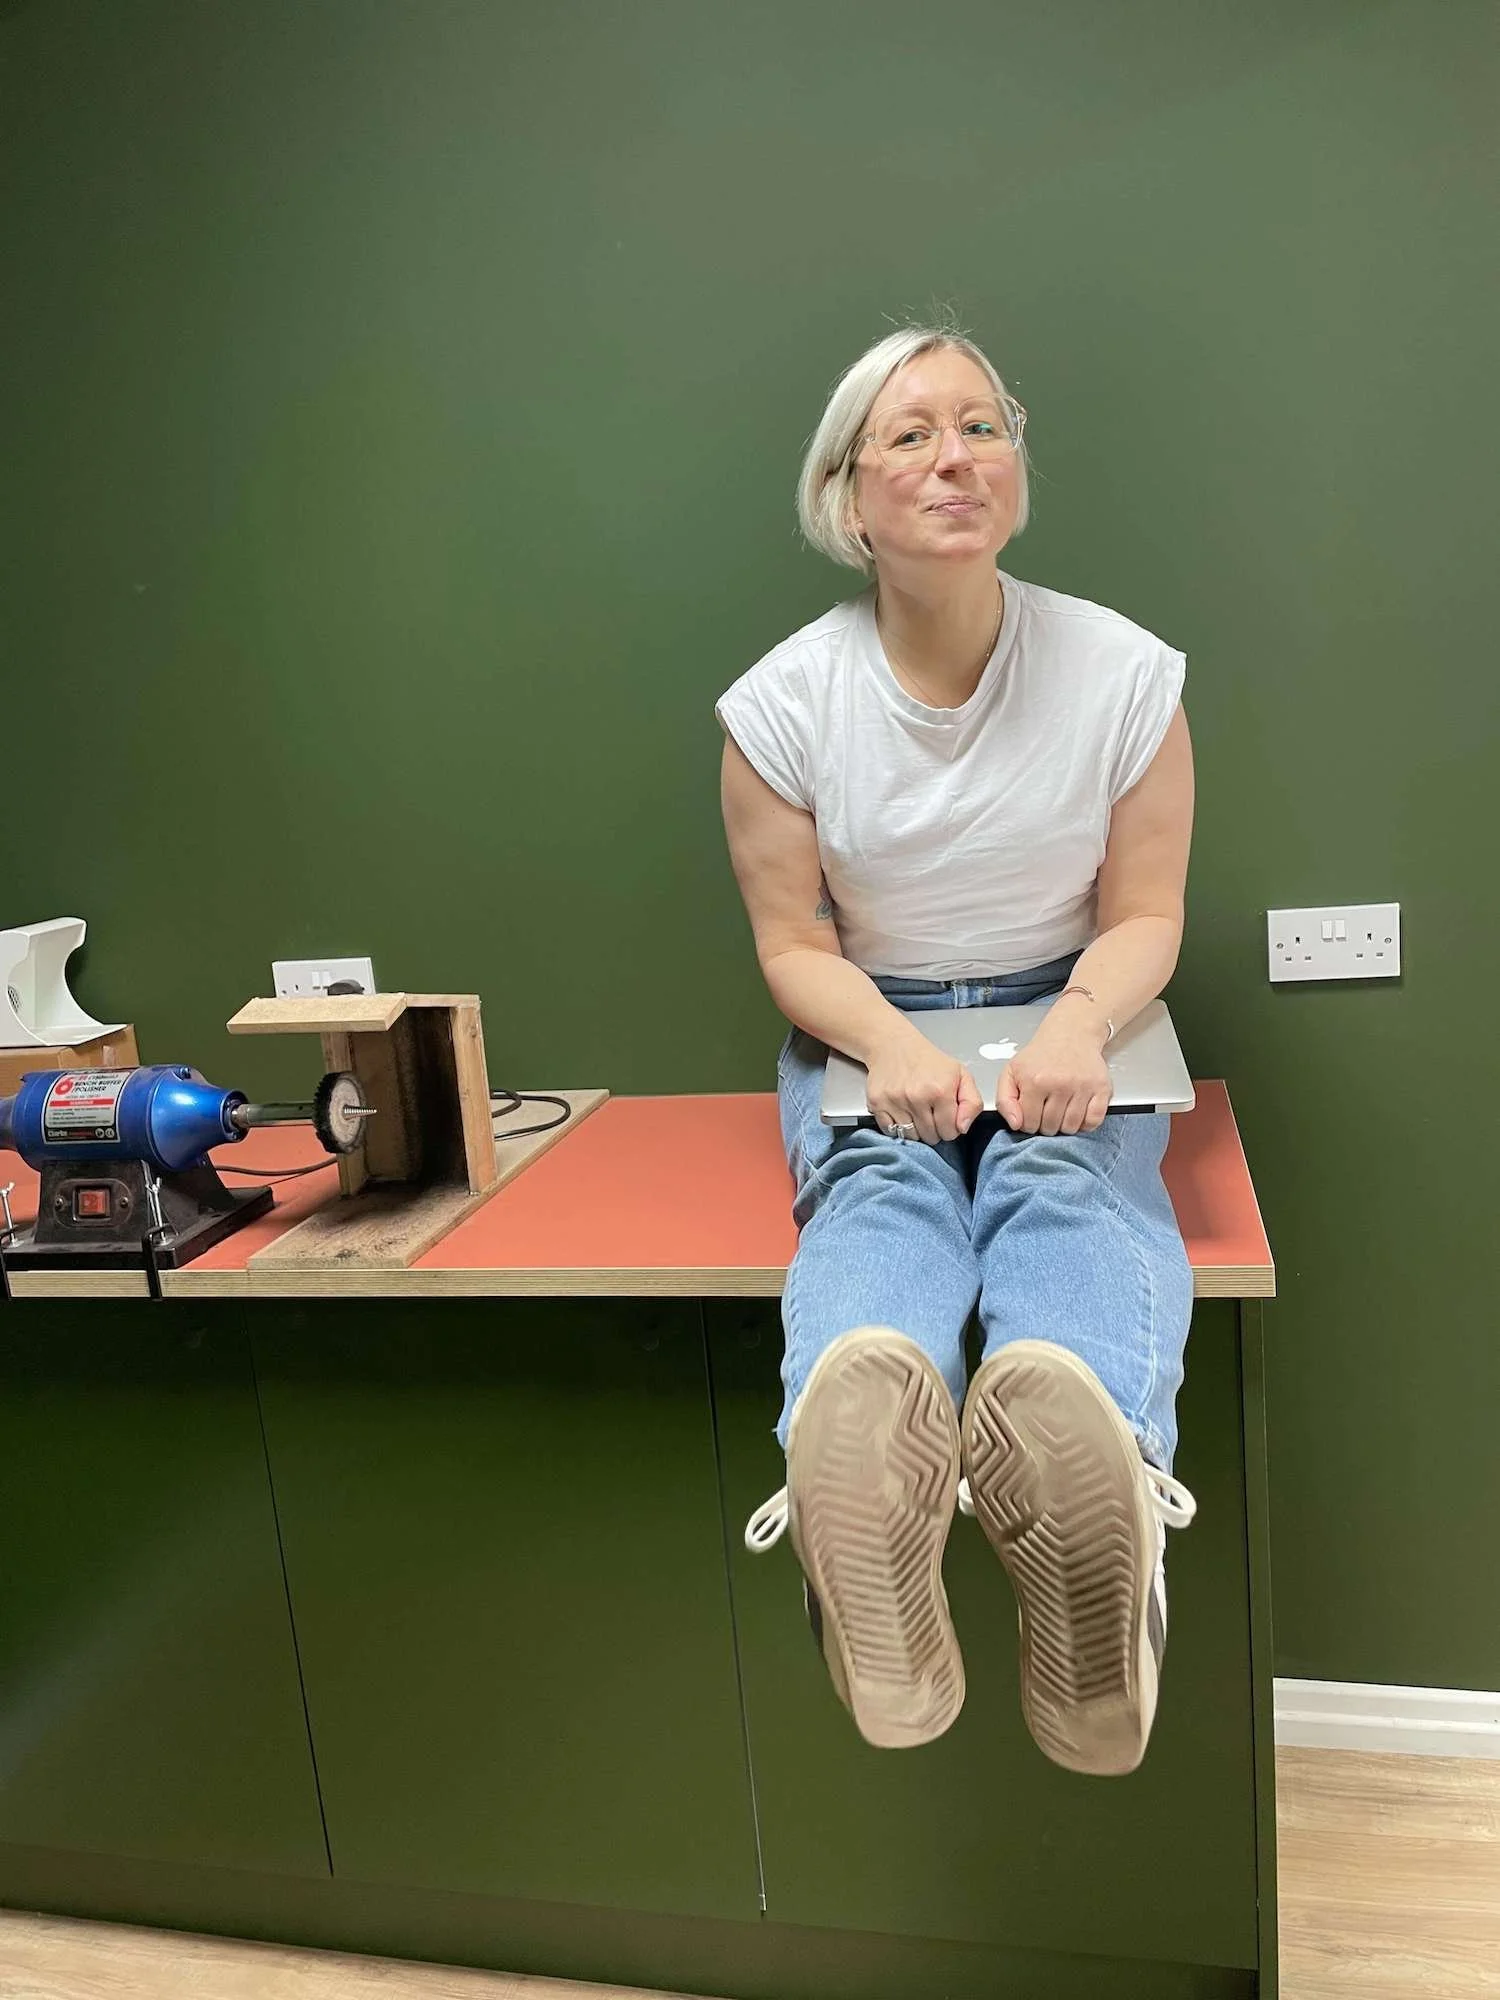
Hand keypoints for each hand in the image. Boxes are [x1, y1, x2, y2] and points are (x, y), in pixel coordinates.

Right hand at [866, 1025, 983, 1145]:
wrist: (894, 1045)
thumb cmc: (928, 1062)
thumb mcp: (961, 1074)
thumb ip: (972, 1102)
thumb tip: (962, 1128)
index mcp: (940, 1090)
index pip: (950, 1132)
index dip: (951, 1127)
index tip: (946, 1116)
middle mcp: (917, 1097)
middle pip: (931, 1137)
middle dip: (934, 1129)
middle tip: (931, 1113)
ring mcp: (895, 1101)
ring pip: (911, 1137)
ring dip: (916, 1130)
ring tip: (916, 1112)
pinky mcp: (877, 1103)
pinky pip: (890, 1131)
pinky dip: (897, 1127)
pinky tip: (902, 1113)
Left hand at [996, 1020, 1111, 1135]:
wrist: (1071, 1034)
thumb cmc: (1040, 1055)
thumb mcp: (1011, 1072)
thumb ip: (1004, 1100)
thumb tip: (1016, 1124)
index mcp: (1035, 1081)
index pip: (1029, 1123)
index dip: (1028, 1123)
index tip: (1031, 1114)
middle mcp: (1060, 1084)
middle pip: (1051, 1127)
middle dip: (1046, 1125)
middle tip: (1046, 1112)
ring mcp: (1082, 1087)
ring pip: (1071, 1127)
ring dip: (1064, 1126)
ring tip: (1061, 1112)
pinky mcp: (1101, 1088)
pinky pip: (1094, 1121)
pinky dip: (1086, 1124)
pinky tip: (1078, 1114)